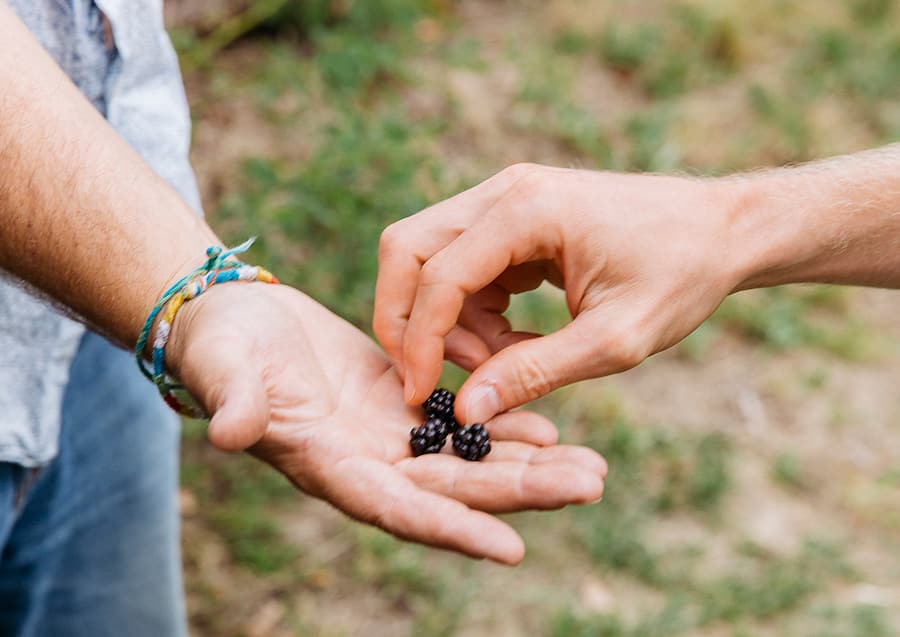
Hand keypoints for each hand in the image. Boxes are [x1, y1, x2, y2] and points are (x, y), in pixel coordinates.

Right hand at [165, 282, 605, 563]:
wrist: (234, 319)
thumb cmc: (218, 345)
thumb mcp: (223, 370)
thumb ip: (234, 403)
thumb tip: (235, 436)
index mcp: (329, 464)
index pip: (397, 508)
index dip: (451, 530)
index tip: (511, 549)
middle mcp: (368, 459)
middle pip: (454, 487)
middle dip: (521, 491)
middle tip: (590, 485)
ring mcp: (387, 432)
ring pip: (468, 456)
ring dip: (528, 463)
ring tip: (590, 466)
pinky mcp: (400, 398)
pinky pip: (460, 415)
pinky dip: (502, 421)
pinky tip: (548, 424)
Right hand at [375, 164, 743, 423]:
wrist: (722, 230)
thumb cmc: (681, 275)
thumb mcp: (615, 340)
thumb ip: (536, 373)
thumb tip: (466, 409)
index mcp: (527, 210)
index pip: (438, 275)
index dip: (418, 341)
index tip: (420, 396)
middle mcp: (505, 192)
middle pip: (408, 248)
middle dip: (406, 319)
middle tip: (427, 378)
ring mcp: (506, 198)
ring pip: (430, 258)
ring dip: (446, 321)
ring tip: (504, 364)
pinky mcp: (514, 216)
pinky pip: (463, 264)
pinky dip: (471, 311)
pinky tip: (515, 343)